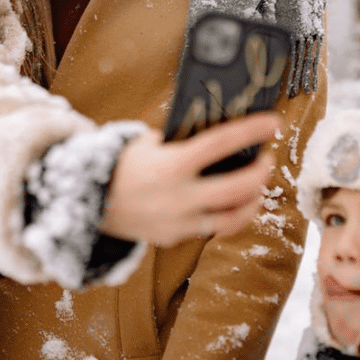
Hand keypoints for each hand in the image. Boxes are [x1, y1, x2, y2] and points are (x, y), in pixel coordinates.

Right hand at [99, 111, 278, 245]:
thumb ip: (177, 142)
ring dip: (252, 200)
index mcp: (172, 164)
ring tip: (256, 188)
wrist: (86, 203)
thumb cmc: (118, 165)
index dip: (251, 131)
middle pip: (240, 186)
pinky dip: (224, 215)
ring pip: (233, 217)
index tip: (272, 122)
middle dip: (261, 172)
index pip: (222, 143)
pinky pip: (210, 228)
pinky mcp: (175, 237)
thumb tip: (209, 137)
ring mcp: (179, 221)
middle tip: (266, 160)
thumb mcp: (144, 142)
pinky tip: (229, 203)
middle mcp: (180, 196)